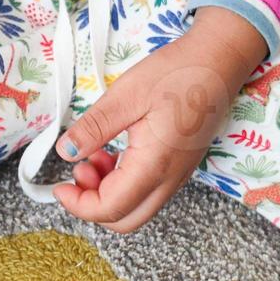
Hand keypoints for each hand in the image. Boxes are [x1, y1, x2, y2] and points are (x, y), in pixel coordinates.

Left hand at [53, 7, 266, 232]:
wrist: (219, 60)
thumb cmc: (179, 73)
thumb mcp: (127, 95)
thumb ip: (94, 128)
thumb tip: (66, 152)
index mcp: (154, 165)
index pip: (111, 209)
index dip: (79, 205)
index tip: (59, 187)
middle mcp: (169, 179)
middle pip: (125, 220)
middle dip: (93, 205)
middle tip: (78, 173)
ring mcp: (177, 175)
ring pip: (136, 207)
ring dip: (107, 192)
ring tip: (95, 157)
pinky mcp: (178, 166)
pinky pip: (147, 190)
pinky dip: (122, 182)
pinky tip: (112, 154)